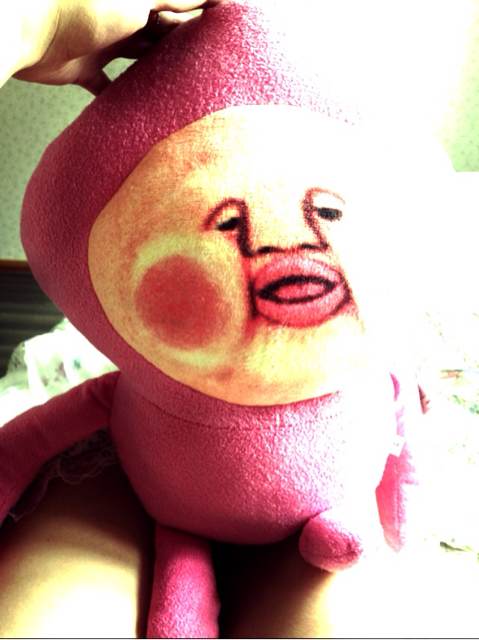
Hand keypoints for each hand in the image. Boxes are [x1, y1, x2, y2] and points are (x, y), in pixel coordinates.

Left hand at [2, 1, 222, 92]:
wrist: (30, 30)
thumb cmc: (79, 5)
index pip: (178, 4)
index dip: (201, 15)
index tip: (225, 29)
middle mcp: (122, 15)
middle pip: (161, 31)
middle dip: (183, 45)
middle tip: (209, 64)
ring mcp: (104, 41)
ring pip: (140, 57)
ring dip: (159, 70)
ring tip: (184, 87)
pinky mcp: (86, 67)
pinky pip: (110, 83)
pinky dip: (123, 94)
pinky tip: (140, 106)